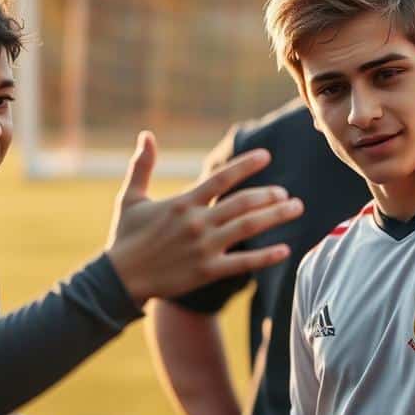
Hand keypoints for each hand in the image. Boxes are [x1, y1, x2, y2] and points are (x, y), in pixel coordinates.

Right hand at [106, 131, 301, 301]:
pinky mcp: (207, 271)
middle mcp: (197, 222)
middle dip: (270, 196)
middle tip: (287, 194)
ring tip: (296, 209)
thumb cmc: (125, 237)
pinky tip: (285, 249)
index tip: (266, 156)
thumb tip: (145, 134)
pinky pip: (243, 263)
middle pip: (243, 203)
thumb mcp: (131, 198)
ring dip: (275, 217)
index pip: (221, 178)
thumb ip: (142, 166)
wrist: (118, 279)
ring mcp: (204, 248)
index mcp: (183, 203)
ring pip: (248, 228)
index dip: (246, 165)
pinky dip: (266, 256)